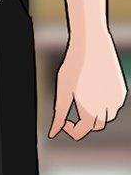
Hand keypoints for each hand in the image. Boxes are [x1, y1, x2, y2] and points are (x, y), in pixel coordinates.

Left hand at [49, 27, 126, 141]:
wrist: (91, 42)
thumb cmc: (74, 65)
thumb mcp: (63, 92)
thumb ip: (60, 115)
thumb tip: (53, 133)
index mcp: (89, 112)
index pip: (80, 132)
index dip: (70, 129)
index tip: (65, 121)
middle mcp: (105, 109)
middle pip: (95, 126)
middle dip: (85, 122)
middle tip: (76, 109)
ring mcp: (116, 100)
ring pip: (107, 117)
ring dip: (98, 115)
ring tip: (87, 100)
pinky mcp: (122, 90)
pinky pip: (115, 105)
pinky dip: (108, 105)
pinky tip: (98, 93)